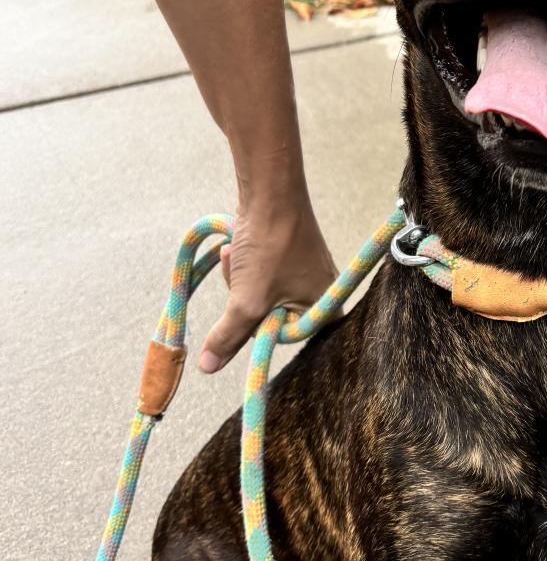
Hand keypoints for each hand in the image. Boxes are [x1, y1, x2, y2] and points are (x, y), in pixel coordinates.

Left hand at [198, 196, 336, 372]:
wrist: (270, 192)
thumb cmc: (271, 246)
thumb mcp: (247, 300)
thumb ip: (229, 337)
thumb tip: (208, 368)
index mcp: (325, 306)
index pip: (292, 339)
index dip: (266, 331)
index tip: (251, 316)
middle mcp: (322, 290)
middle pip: (274, 318)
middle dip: (246, 302)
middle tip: (241, 284)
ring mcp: (306, 270)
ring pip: (263, 296)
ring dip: (241, 283)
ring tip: (236, 259)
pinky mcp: (291, 255)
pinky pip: (263, 275)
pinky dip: (245, 268)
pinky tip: (236, 250)